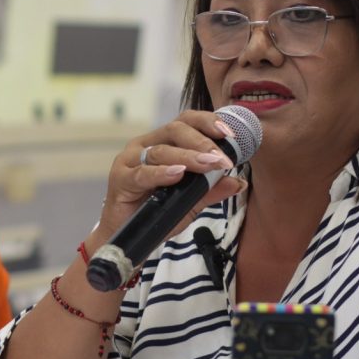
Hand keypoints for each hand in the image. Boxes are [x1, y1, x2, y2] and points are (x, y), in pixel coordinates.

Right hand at [93, 110, 247, 243]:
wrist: (128, 237)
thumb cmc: (156, 212)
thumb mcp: (190, 201)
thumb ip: (211, 189)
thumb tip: (238, 182)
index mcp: (162, 143)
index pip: (186, 122)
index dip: (208, 122)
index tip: (230, 135)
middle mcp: (145, 145)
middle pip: (175, 130)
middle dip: (203, 142)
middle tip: (223, 159)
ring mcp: (130, 160)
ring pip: (161, 150)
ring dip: (189, 157)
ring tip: (209, 165)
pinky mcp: (120, 179)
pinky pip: (142, 173)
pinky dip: (161, 173)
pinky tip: (178, 174)